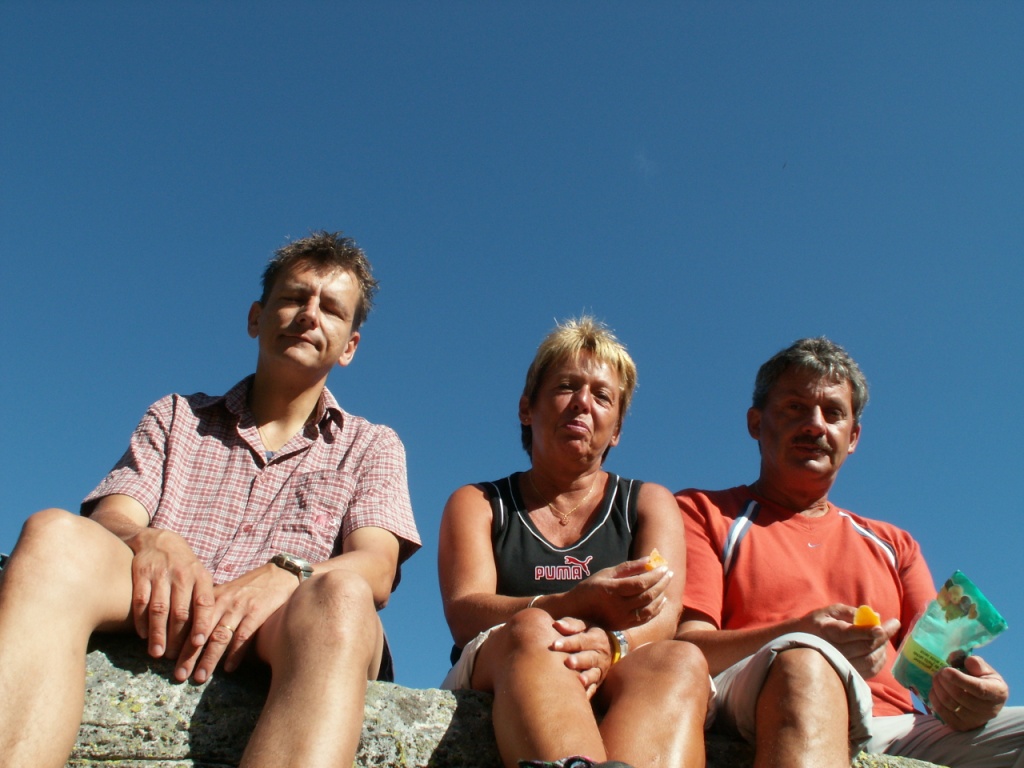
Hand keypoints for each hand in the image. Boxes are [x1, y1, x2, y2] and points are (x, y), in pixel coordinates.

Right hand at [126, 527, 214, 660]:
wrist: (158, 539)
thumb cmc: (184, 565)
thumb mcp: (200, 575)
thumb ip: (205, 598)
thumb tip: (215, 629)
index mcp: (200, 576)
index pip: (204, 603)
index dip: (201, 624)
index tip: (199, 644)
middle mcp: (182, 575)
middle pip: (180, 612)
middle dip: (177, 637)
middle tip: (175, 658)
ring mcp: (160, 574)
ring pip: (159, 609)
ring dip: (158, 634)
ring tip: (158, 654)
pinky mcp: (141, 573)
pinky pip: (140, 601)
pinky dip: (141, 620)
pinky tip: (143, 635)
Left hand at [174, 562, 300, 682]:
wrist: (280, 575)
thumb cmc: (251, 587)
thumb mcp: (227, 592)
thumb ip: (211, 607)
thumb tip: (190, 628)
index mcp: (213, 597)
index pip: (191, 621)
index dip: (179, 641)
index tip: (168, 660)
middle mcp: (223, 603)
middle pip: (201, 632)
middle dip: (189, 655)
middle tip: (179, 675)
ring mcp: (240, 608)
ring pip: (220, 636)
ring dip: (209, 658)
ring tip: (200, 677)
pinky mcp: (257, 613)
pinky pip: (243, 636)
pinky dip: (235, 653)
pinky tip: (228, 668)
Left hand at [550, 617, 612, 697]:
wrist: (611, 648)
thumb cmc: (587, 634)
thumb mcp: (584, 625)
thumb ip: (571, 625)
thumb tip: (556, 624)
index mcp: (596, 638)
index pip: (582, 640)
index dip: (568, 642)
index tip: (554, 644)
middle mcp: (600, 655)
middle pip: (589, 658)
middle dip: (579, 660)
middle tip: (567, 662)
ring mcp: (600, 670)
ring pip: (594, 674)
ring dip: (587, 678)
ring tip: (579, 681)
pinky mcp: (598, 682)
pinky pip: (594, 689)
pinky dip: (588, 693)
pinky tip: (581, 699)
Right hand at [564, 557, 671, 628]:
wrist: (576, 611)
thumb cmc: (590, 588)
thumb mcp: (606, 573)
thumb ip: (628, 567)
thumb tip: (649, 559)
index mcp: (611, 590)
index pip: (640, 583)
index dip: (655, 575)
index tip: (664, 567)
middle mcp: (617, 607)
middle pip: (647, 595)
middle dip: (661, 583)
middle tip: (669, 573)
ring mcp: (621, 619)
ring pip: (649, 609)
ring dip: (661, 595)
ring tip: (666, 584)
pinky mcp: (623, 626)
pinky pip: (645, 619)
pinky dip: (656, 609)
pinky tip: (661, 599)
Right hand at [802, 604, 899, 678]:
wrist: (800, 645)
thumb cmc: (817, 624)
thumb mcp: (828, 611)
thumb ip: (850, 612)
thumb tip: (875, 616)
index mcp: (828, 632)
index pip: (851, 634)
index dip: (868, 631)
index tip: (882, 627)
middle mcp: (835, 651)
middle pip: (866, 647)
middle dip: (883, 635)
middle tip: (893, 624)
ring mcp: (842, 665)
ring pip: (871, 660)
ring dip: (882, 647)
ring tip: (884, 635)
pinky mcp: (849, 674)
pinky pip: (871, 670)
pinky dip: (880, 659)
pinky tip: (880, 649)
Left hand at [929, 655, 1007, 730]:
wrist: (985, 702)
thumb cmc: (983, 680)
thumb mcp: (985, 669)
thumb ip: (974, 662)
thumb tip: (959, 659)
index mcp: (997, 693)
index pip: (978, 688)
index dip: (960, 679)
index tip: (946, 670)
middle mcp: (988, 710)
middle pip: (959, 696)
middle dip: (943, 680)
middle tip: (939, 671)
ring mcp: (974, 721)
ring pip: (948, 703)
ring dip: (937, 687)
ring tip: (936, 677)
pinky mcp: (960, 726)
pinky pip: (941, 711)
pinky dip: (934, 697)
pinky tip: (936, 689)